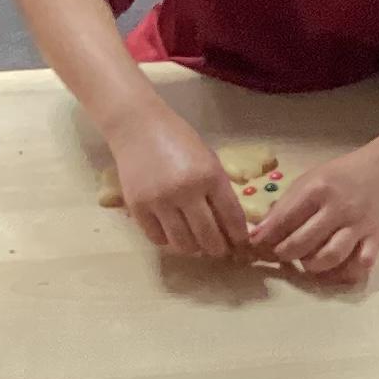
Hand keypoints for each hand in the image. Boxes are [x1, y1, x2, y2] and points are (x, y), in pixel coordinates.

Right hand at [107, 107, 253, 259]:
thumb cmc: (179, 140)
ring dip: (193, 249)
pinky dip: (167, 241)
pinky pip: (157, 238)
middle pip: (208, 236)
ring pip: (182, 243)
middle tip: (219, 251)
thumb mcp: (208, 160)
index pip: (231, 217)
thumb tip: (230, 225)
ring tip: (196, 245)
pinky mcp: (137, 207)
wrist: (138, 127)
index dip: (239, 236)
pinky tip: (172, 234)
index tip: (241, 244)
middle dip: (217, 249)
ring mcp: (160, 201)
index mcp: (209, 176)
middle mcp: (186, 191)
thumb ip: (219, 190)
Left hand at [252, 142, 378, 283]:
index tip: (254, 247)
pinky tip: (333, 269)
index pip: (285, 219)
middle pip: (303, 242)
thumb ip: (285, 206)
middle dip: (285, 254)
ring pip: (331, 256)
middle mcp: (338, 207)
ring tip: (306, 261)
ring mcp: (359, 224)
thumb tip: (259, 233)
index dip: (266, 237)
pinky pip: (360, 264)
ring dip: (312, 266)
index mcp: (318, 189)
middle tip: (280, 255)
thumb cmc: (339, 177)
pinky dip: (344, 272)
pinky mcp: (376, 237)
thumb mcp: (309, 180)